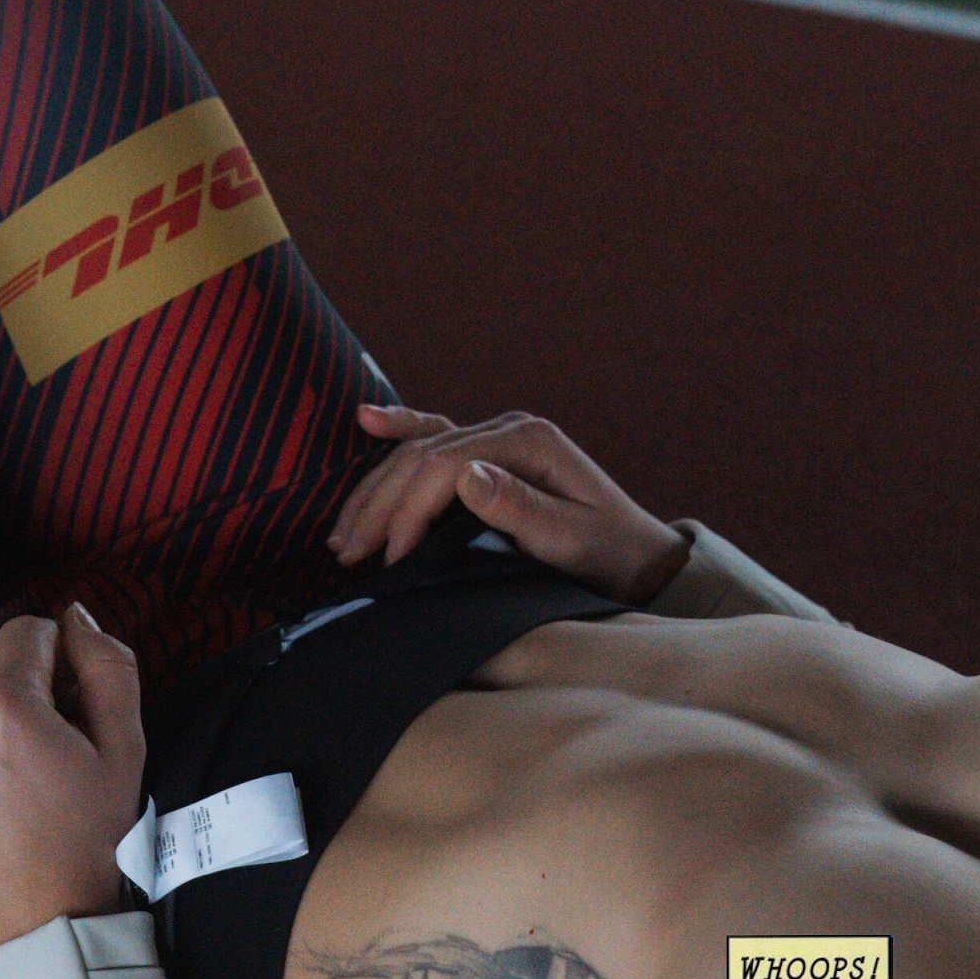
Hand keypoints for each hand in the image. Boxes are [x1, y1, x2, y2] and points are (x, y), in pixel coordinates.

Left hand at [0, 602, 144, 959]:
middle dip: (18, 670)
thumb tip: (77, 616)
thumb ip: (110, 670)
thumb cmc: (86, 845)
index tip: (68, 686)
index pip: (27, 634)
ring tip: (1, 712)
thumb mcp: (125, 754)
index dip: (56, 652)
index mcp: (9, 708)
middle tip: (44, 717)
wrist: (37, 928)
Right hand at [327, 401, 685, 604]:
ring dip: (376, 490)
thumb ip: (519, 507)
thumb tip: (465, 475)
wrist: (637, 558)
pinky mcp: (491, 455)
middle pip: (423, 456)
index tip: (390, 557)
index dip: (409, 510)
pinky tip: (366, 420)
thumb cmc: (609, 554)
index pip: (445, 465)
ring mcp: (497, 438)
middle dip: (379, 505)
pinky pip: (435, 438)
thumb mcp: (571, 539)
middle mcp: (508, 428)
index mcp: (527, 440)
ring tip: (342, 534)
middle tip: (345, 552)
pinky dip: (399, 432)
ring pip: (419, 451)